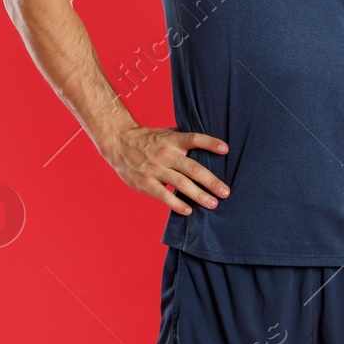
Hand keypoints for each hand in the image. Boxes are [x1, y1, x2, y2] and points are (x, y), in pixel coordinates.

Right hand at [102, 126, 229, 214]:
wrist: (118, 143)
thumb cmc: (149, 139)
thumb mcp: (166, 133)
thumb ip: (185, 139)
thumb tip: (211, 143)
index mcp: (173, 140)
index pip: (194, 139)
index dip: (210, 143)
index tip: (225, 149)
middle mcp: (166, 154)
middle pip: (192, 168)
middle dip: (211, 181)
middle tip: (225, 192)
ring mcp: (155, 169)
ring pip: (181, 184)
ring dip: (199, 195)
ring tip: (213, 204)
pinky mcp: (146, 183)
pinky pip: (164, 195)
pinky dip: (177, 204)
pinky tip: (189, 210)